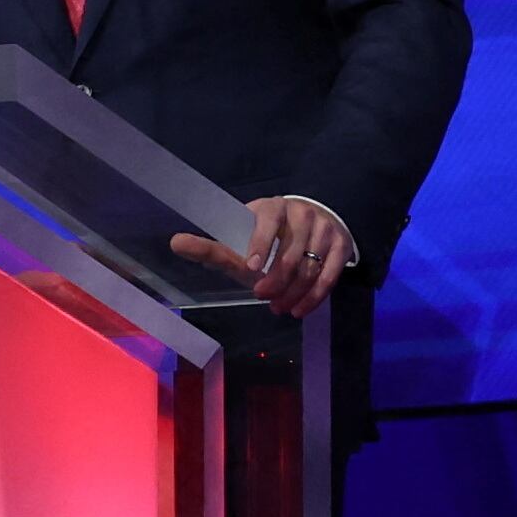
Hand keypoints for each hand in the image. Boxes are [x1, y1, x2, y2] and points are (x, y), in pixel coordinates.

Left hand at [173, 193, 354, 317]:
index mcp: (273, 208)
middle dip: (276, 281)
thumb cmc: (268, 236)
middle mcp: (302, 214)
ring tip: (279, 308)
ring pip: (310, 268)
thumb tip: (175, 242)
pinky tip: (299, 309)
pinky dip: (314, 296)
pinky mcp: (341, 244)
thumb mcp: (241, 237)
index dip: (260, 245)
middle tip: (263, 298)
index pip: (268, 224)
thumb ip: (212, 246)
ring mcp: (325, 229)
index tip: (251, 268)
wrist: (312, 224)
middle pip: (291, 254)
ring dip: (293, 293)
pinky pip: (329, 275)